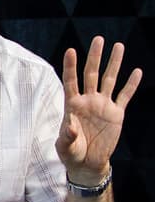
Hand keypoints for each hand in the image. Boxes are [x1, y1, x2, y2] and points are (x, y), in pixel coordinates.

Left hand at [57, 36, 142, 184]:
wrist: (88, 162)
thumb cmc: (71, 153)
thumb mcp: (65, 146)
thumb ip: (66, 135)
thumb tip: (69, 125)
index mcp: (72, 105)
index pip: (71, 81)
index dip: (70, 66)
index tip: (71, 50)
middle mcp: (88, 101)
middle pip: (91, 74)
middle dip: (95, 57)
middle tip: (99, 39)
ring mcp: (103, 105)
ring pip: (109, 80)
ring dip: (114, 64)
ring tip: (118, 46)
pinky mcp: (116, 114)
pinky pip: (125, 96)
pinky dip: (131, 84)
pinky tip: (136, 71)